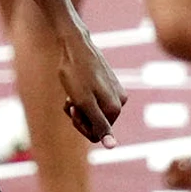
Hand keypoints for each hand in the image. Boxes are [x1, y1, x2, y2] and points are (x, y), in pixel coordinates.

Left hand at [58, 28, 126, 147]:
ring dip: (79, 107)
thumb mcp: (84, 103)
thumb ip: (99, 126)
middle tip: (70, 101)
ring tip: (71, 93)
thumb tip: (112, 147)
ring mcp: (115, 92)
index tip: (71, 110)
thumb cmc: (76, 74)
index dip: (81, 126)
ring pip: (94, 112)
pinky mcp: (109, 84)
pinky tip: (75, 87)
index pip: (97, 136)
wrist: (74, 45)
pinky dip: (83, 98)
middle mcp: (120, 102)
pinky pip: (95, 101)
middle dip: (80, 116)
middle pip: (97, 124)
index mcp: (115, 109)